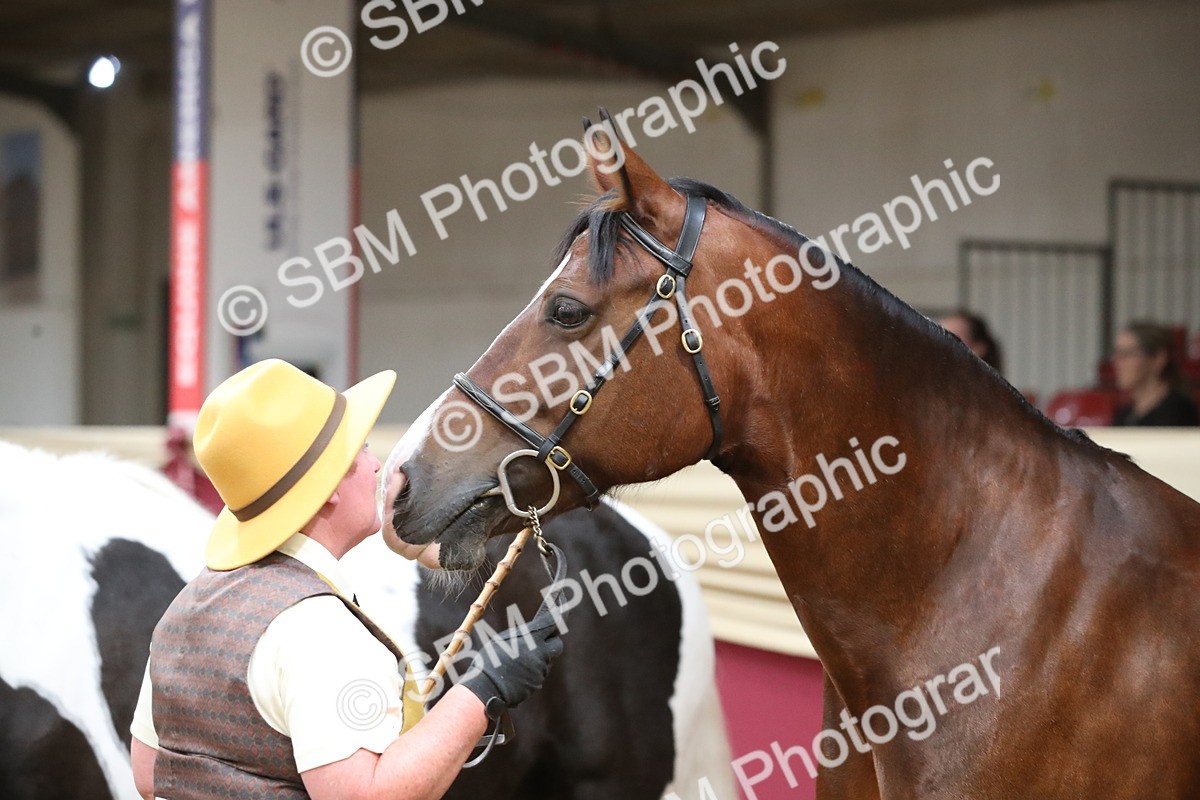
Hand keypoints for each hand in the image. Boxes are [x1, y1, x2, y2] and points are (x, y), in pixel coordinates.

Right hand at [460, 598, 564, 713]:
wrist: (486, 688)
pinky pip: (539, 674)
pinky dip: (532, 672)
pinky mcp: (537, 683)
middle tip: (543, 639)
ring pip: (546, 660)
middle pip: (557, 644)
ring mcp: (540, 670)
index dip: (559, 614)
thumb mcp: (504, 640)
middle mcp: (540, 654)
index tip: (562, 607)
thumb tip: (533, 634)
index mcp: (531, 638)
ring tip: (519, 659)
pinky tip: (516, 673)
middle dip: (552, 641)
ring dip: (539, 658)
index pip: (552, 622)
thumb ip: (523, 636)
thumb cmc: (490, 660)